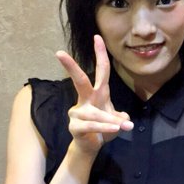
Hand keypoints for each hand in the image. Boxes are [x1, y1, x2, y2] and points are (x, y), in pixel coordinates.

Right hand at [56, 35, 132, 154]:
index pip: (101, 70)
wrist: (91, 146)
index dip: (100, 54)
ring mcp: (78, 112)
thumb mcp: (116, 120)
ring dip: (111, 120)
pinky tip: (116, 129)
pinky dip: (106, 127)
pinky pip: (92, 125)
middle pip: (79, 80)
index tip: (97, 37)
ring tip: (124, 127)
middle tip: (59, 53)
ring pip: (96, 113)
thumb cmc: (103, 128)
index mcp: (98, 93)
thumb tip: (124, 119)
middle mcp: (86, 99)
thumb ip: (120, 117)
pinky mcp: (75, 126)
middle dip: (70, 67)